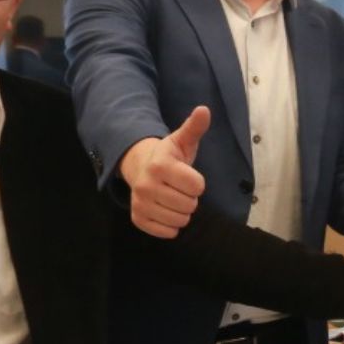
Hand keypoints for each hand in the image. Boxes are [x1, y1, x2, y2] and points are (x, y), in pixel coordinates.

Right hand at [120, 106, 208, 238]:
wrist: (141, 168)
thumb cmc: (170, 157)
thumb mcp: (182, 141)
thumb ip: (194, 128)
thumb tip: (204, 110)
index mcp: (160, 165)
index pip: (197, 186)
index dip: (198, 183)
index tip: (188, 177)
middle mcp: (146, 184)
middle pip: (190, 205)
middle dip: (190, 198)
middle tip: (180, 189)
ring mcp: (140, 203)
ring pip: (180, 220)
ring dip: (182, 212)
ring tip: (174, 198)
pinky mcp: (138, 219)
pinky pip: (166, 232)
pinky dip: (171, 226)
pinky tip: (166, 211)